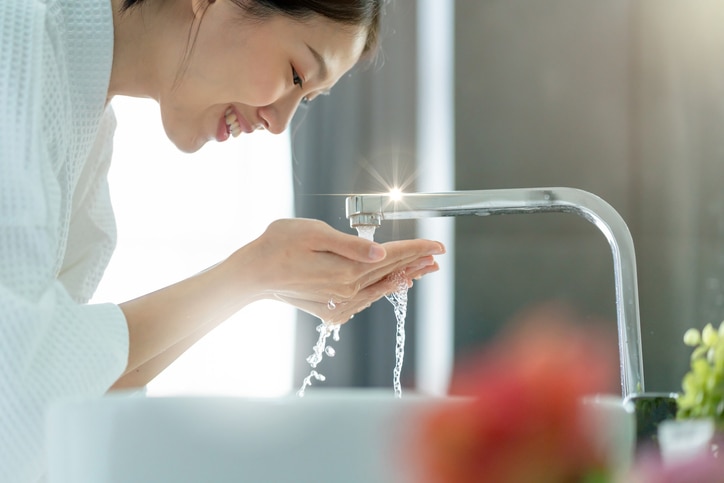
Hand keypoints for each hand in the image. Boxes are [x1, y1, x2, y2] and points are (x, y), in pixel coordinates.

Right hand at [230, 218, 444, 323]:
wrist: (253, 273)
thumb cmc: (279, 245)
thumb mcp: (315, 233)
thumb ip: (350, 244)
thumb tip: (380, 252)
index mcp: (347, 269)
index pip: (392, 256)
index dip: (417, 248)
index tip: (437, 245)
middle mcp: (348, 289)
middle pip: (391, 272)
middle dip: (416, 262)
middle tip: (436, 257)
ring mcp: (340, 302)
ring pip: (381, 287)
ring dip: (403, 277)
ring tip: (422, 271)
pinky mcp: (331, 309)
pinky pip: (365, 299)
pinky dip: (381, 290)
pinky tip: (389, 285)